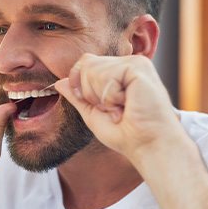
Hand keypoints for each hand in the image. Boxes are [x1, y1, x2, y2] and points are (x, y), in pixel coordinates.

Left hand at [54, 53, 184, 158]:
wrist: (148, 146)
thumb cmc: (127, 135)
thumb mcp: (93, 114)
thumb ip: (77, 96)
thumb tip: (59, 82)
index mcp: (120, 70)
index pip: (86, 62)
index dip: (81, 85)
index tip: (101, 107)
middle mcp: (128, 63)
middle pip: (86, 63)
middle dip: (91, 93)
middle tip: (115, 109)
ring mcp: (135, 63)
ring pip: (92, 69)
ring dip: (102, 98)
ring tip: (122, 108)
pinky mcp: (139, 68)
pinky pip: (106, 77)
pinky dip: (111, 98)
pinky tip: (128, 105)